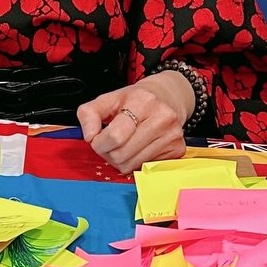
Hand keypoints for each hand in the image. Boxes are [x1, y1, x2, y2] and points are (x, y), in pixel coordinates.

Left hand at [77, 72, 192, 173]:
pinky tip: (138, 148)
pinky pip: (145, 169)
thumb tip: (89, 136)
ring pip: (132, 165)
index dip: (99, 143)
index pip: (115, 136)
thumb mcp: (108, 99)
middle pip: (122, 154)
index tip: (97, 139)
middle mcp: (162, 118)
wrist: (167, 97)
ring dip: (121, 160)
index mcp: (143, 101)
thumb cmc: (136, 100)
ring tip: (124, 145)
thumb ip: (89, 114)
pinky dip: (136, 163)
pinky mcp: (178, 150)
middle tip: (110, 143)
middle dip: (108, 153)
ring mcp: (172, 135)